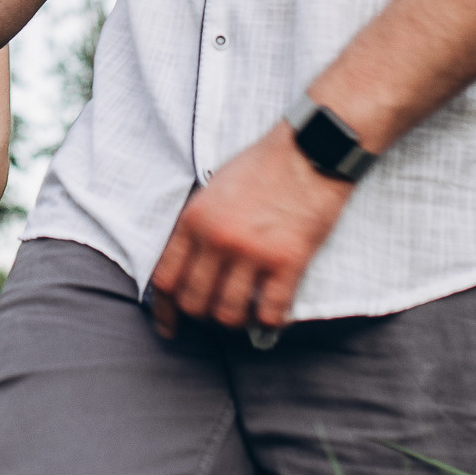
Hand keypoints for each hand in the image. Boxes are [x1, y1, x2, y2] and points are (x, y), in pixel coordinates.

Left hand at [149, 125, 352, 335]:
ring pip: (227, 314)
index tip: (170, 326)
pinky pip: (269, 312)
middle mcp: (217, 238)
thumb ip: (198, 226)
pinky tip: (272, 317)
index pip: (165, 279)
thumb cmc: (263, 166)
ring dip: (235, 320)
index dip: (164, 310)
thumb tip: (189, 265)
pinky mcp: (287, 260)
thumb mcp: (213, 189)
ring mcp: (252, 251)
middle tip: (217, 313)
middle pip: (193, 302)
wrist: (310, 148)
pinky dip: (269, 322)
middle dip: (202, 315)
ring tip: (245, 313)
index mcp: (194, 219)